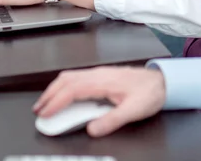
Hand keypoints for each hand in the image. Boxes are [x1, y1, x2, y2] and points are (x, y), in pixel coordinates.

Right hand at [33, 66, 165, 136]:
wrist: (161, 82)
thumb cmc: (149, 93)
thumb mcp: (133, 111)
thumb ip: (111, 121)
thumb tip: (91, 128)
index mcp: (103, 81)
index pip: (72, 90)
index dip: (56, 102)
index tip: (46, 113)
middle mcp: (98, 74)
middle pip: (66, 80)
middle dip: (49, 94)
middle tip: (39, 109)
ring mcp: (99, 73)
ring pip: (70, 76)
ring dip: (55, 89)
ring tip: (46, 103)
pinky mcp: (101, 75)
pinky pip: (77, 77)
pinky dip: (64, 86)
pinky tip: (63, 95)